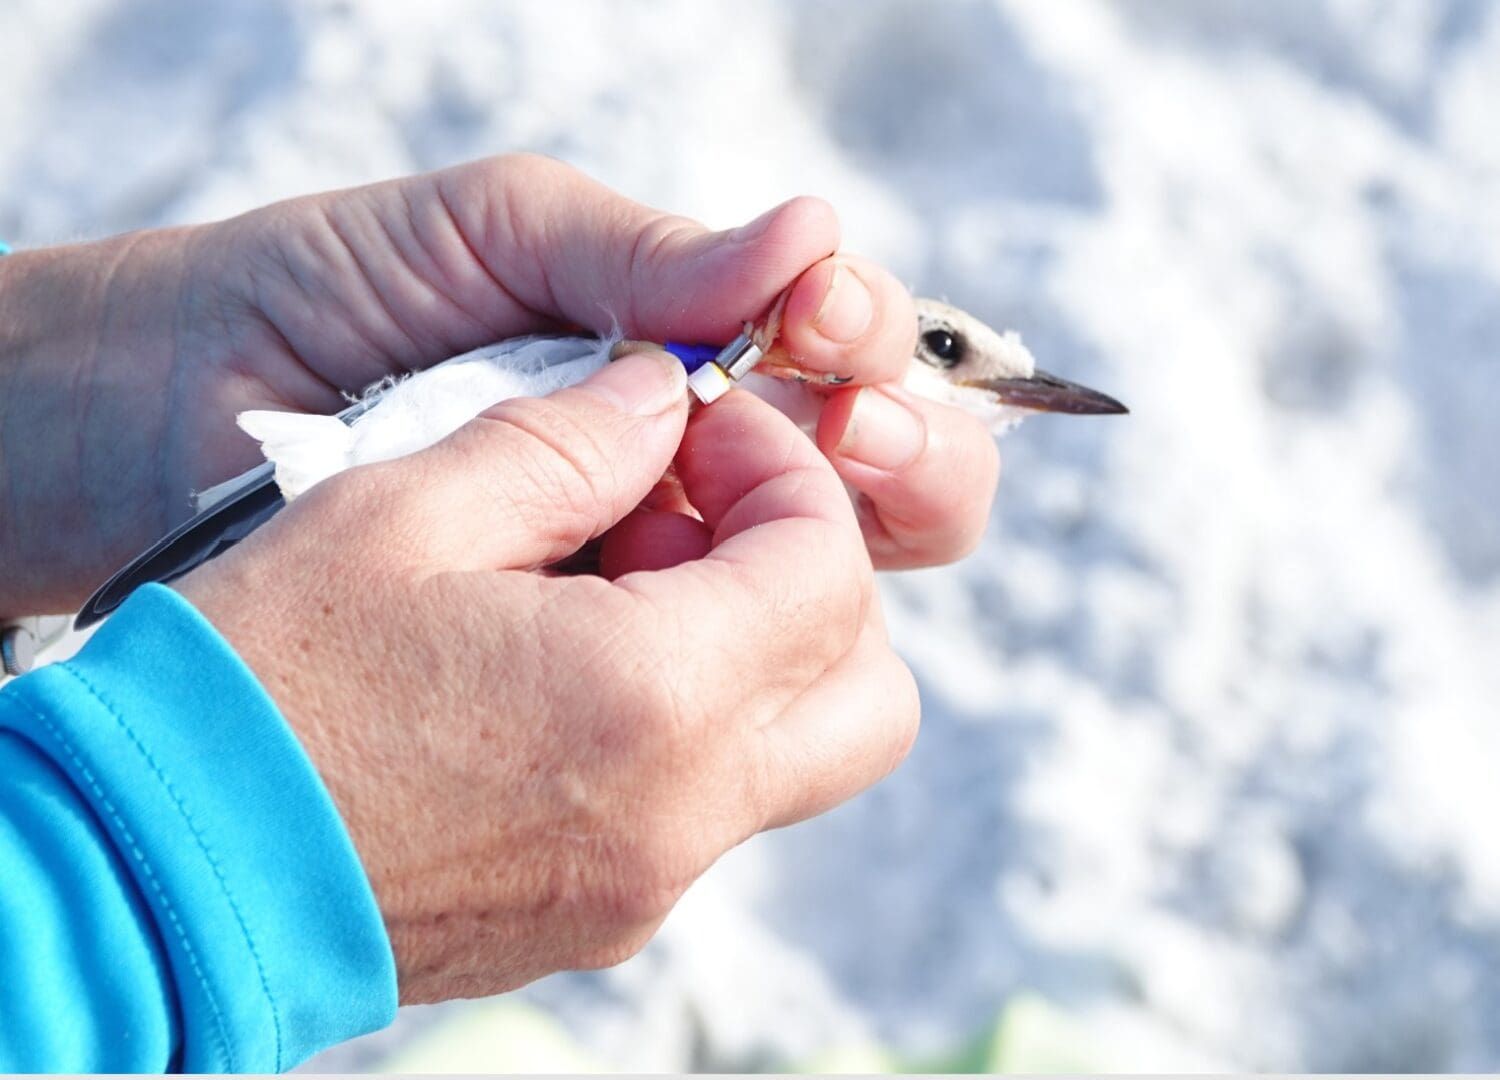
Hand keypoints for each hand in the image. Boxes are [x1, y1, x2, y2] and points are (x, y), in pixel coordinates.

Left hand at [0, 155, 997, 615]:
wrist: (155, 418)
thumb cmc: (324, 301)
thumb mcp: (492, 239)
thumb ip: (647, 254)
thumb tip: (812, 240)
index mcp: (699, 369)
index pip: (865, 375)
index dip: (875, 356)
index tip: (822, 331)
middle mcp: (699, 491)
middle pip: (896, 505)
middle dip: (911, 462)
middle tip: (846, 433)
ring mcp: (651, 603)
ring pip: (828, 623)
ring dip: (822, 564)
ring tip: (722, 511)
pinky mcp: (590, 701)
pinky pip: (710, 711)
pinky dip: (712, 661)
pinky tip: (638, 608)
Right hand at [178, 351, 918, 1001]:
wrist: (155, 868)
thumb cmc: (256, 687)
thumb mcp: (406, 509)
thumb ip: (570, 439)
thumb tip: (664, 398)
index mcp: (650, 702)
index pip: (828, 568)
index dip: (785, 472)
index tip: (701, 428)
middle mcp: (677, 817)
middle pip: (867, 689)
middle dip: (811, 574)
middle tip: (694, 508)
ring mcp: (642, 885)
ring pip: (799, 754)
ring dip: (755, 646)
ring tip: (621, 577)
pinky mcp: (597, 917)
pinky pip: (707, 806)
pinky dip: (692, 719)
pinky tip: (574, 657)